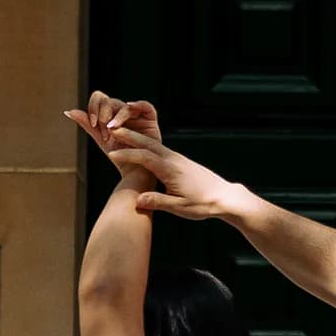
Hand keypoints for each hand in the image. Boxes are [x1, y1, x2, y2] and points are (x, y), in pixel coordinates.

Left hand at [65, 92, 163, 158]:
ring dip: (118, 116)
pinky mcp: (151, 121)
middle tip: (104, 128)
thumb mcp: (101, 139)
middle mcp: (123, 113)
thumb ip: (88, 124)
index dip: (94, 108)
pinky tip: (130, 107)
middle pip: (111, 101)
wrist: (135, 174)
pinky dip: (138, 104)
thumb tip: (69, 111)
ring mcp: (138, 116)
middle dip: (105, 113)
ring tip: (113, 129)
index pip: (100, 100)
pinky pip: (147, 107)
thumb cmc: (120, 157)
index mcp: (111, 114)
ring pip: (126, 106)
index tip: (94, 124)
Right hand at [110, 138, 251, 225]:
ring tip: (120, 133)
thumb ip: (158, 202)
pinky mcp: (180, 161)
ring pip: (153, 144)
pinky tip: (139, 145)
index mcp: (171, 169)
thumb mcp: (179, 207)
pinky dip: (146, 144)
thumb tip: (137, 200)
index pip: (144, 157)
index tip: (111, 153)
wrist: (225, 196)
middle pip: (147, 143)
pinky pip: (159, 149)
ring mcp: (177, 158)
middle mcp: (173, 159)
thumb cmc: (203, 204)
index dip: (127, 155)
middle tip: (111, 128)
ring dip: (136, 138)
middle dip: (129, 136)